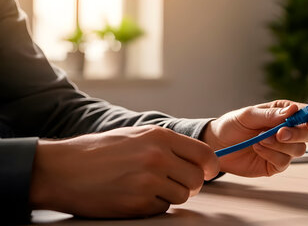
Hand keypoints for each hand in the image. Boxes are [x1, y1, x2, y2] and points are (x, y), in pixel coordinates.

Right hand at [29, 126, 218, 217]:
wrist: (62, 170)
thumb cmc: (99, 151)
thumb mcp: (137, 134)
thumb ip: (168, 144)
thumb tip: (196, 157)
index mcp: (160, 136)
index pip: (204, 154)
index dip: (209, 166)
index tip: (206, 171)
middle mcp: (158, 157)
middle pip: (197, 179)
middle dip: (191, 183)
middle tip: (176, 182)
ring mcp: (148, 182)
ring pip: (183, 196)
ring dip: (172, 195)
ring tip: (150, 187)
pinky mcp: (137, 204)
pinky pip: (162, 209)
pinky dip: (154, 206)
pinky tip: (136, 196)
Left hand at [203, 100, 307, 176]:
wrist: (217, 145)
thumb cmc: (233, 125)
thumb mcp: (248, 115)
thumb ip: (270, 114)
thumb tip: (293, 110)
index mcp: (284, 113)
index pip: (307, 114)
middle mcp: (287, 130)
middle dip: (297, 134)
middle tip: (279, 134)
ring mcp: (283, 148)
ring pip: (299, 149)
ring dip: (280, 146)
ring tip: (260, 140)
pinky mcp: (275, 164)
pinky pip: (284, 162)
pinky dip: (271, 155)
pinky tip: (258, 149)